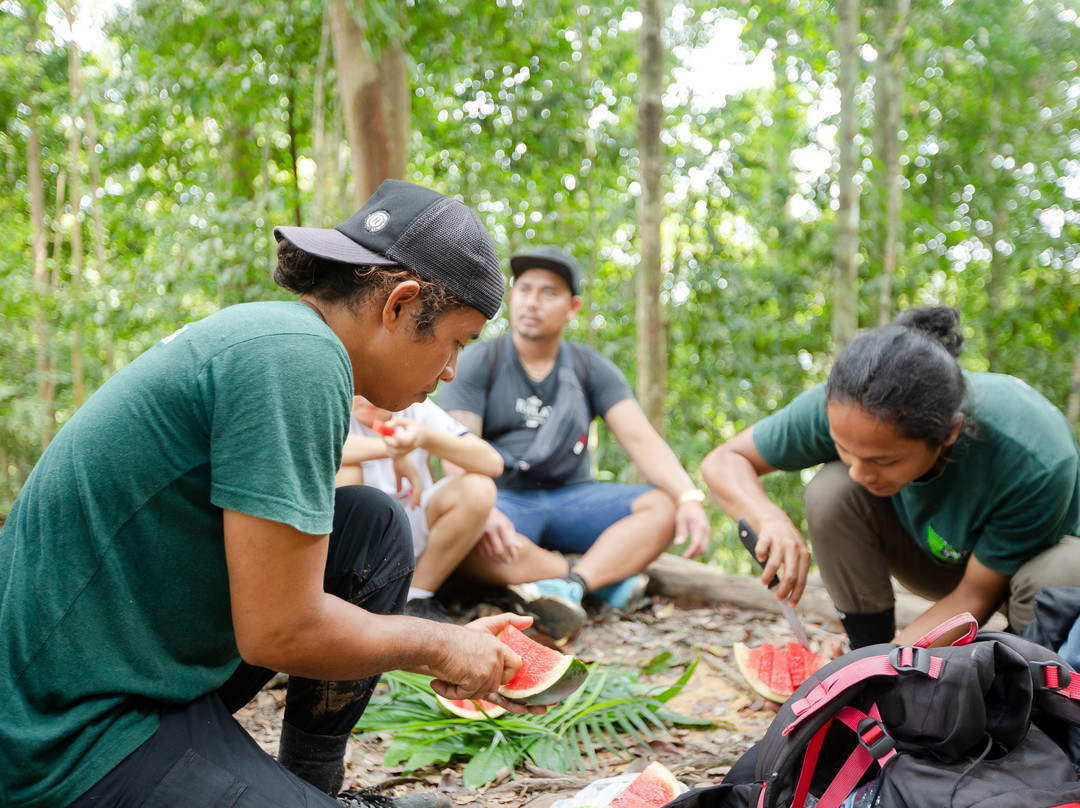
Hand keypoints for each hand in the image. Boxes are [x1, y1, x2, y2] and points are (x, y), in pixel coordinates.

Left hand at [382, 417, 424, 456]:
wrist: (424, 437)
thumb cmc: (414, 427)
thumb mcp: (408, 421)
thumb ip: (397, 421)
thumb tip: (385, 425)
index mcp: (413, 435)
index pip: (406, 440)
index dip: (398, 437)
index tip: (395, 432)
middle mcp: (411, 445)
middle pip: (397, 446)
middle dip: (387, 440)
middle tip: (383, 434)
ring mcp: (407, 451)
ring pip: (394, 452)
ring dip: (387, 445)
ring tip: (387, 437)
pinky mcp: (404, 455)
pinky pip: (394, 456)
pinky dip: (388, 450)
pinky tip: (389, 443)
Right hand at [392, 455, 423, 508]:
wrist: (397, 452)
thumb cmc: (398, 461)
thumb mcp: (398, 474)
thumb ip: (399, 483)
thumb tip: (398, 491)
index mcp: (413, 478)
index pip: (416, 490)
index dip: (415, 498)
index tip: (413, 506)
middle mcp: (416, 477)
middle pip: (419, 491)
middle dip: (417, 500)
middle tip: (415, 509)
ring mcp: (415, 476)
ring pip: (419, 490)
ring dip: (417, 499)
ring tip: (414, 506)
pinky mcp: (414, 475)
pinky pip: (417, 486)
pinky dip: (416, 494)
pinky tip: (414, 499)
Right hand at [428, 613, 547, 714]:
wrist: (433, 642)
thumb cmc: (456, 638)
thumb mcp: (484, 626)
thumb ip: (507, 621)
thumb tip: (532, 620)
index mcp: (500, 647)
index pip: (516, 666)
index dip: (506, 675)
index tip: (487, 673)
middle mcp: (497, 658)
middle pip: (495, 685)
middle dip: (476, 684)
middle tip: (459, 671)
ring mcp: (487, 669)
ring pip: (480, 693)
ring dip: (461, 689)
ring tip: (447, 674)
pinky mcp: (475, 679)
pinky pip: (465, 696)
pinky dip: (449, 692)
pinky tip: (438, 682)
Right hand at [477, 507, 521, 562]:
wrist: (478, 509)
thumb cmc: (496, 517)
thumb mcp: (506, 523)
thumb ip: (513, 535)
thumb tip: (519, 547)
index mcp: (501, 526)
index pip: (509, 544)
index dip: (512, 553)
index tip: (514, 558)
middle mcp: (491, 531)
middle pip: (499, 550)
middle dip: (505, 558)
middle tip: (508, 562)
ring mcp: (481, 535)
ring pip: (490, 553)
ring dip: (497, 559)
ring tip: (502, 561)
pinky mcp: (475, 538)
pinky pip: (482, 552)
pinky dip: (488, 557)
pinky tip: (493, 558)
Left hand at [673, 500, 710, 558]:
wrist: (692, 503)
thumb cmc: (685, 511)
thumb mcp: (681, 520)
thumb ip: (681, 532)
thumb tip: (678, 544)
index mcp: (700, 526)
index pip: (697, 543)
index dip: (691, 551)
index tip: (684, 556)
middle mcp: (706, 530)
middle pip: (703, 547)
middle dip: (694, 554)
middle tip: (684, 557)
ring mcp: (707, 531)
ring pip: (705, 547)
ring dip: (696, 553)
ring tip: (686, 555)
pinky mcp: (706, 532)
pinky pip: (704, 544)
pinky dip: (698, 549)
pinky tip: (690, 550)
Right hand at [754, 515, 810, 605]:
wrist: (774, 519)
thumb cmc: (785, 543)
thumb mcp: (794, 554)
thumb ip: (792, 569)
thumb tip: (787, 593)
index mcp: (804, 554)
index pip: (802, 579)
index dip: (796, 593)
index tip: (791, 604)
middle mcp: (794, 548)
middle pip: (790, 575)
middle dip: (784, 589)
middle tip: (777, 597)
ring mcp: (780, 541)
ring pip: (774, 565)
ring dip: (768, 577)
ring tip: (764, 582)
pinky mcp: (767, 536)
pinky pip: (762, 550)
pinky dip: (760, 557)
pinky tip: (760, 559)